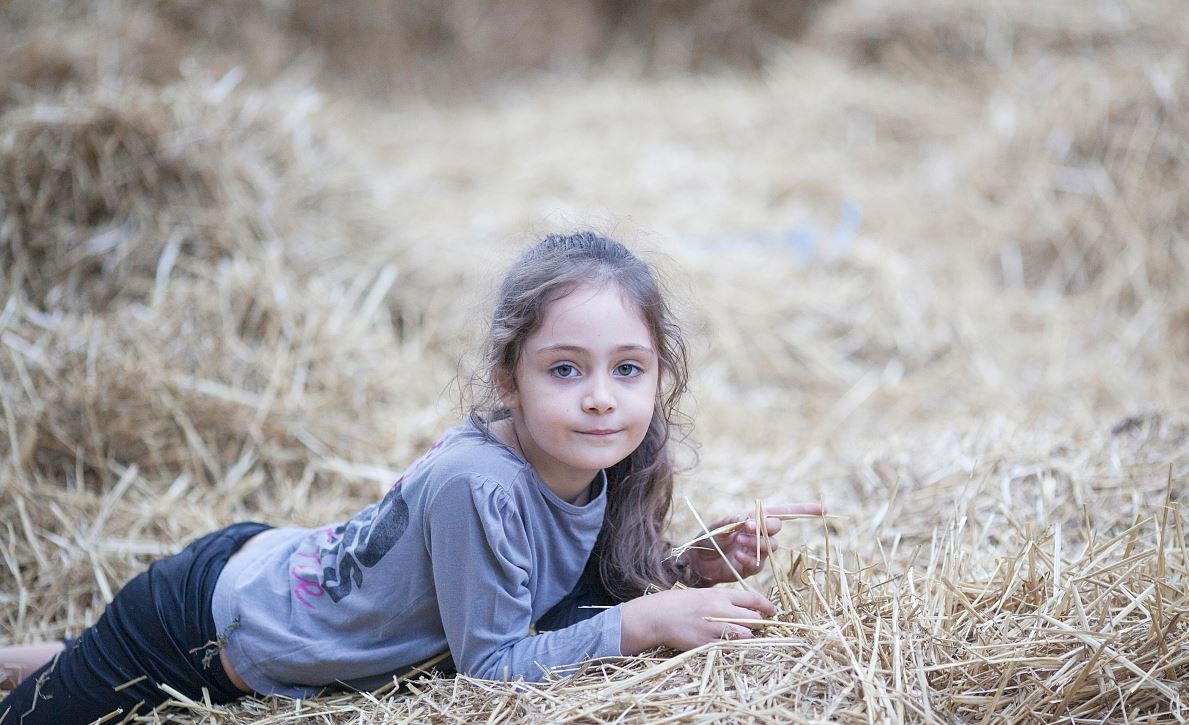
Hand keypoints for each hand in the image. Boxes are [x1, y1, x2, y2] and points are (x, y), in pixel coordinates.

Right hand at [620, 588, 775, 653]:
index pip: (753, 599)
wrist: (657, 616)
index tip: (774, 612)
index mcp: (720, 595)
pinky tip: (728, 645)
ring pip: (746, 636)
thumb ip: (724, 600)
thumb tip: (745, 607)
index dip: (767, 606)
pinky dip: (734, 647)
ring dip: (747, 637)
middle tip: (757, 627)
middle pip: (755, 619)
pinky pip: (731, 649)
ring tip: (740, 636)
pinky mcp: (708, 645)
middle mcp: (721, 611)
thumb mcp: (704, 594)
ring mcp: (715, 629)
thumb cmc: (679, 603)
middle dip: (759, 624)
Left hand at [686, 502, 823, 585]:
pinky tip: (738, 557)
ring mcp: (758, 551)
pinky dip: (751, 559)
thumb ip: (730, 522)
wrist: (697, 562)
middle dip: (767, 527)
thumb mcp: (716, 527)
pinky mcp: (752, 567)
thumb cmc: (706, 539)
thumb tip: (744, 518)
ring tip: (739, 542)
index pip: (782, 512)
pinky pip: (760, 564)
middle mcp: (760, 534)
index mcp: (754, 518)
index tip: (822, 509)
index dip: (803, 510)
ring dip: (758, 543)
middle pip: (778, 528)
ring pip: (771, 546)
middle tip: (747, 528)